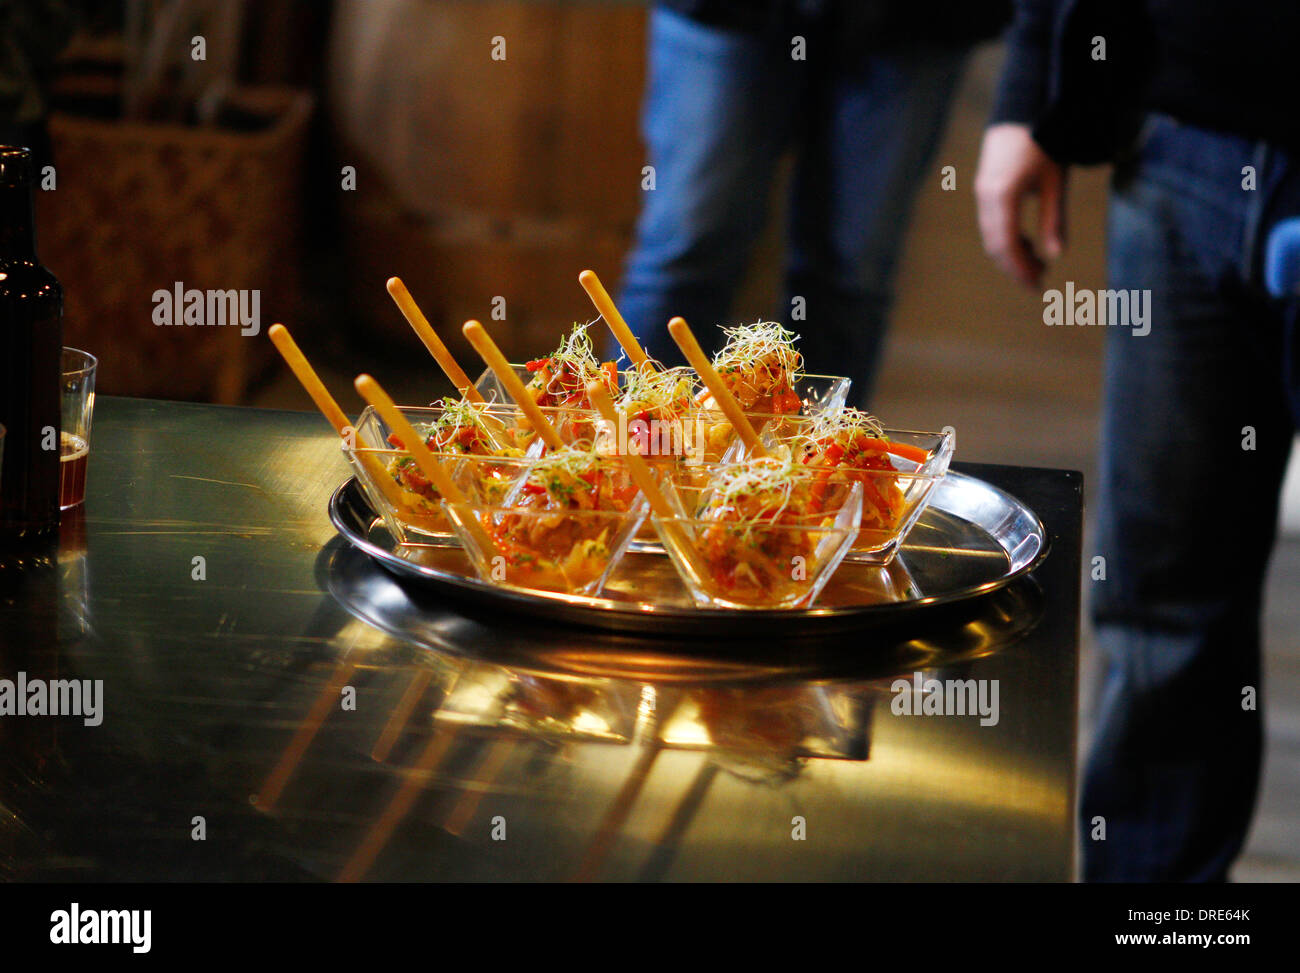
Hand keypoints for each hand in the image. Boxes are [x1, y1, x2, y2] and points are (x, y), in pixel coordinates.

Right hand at [974, 123, 1066, 287]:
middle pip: (995, 245)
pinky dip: (1007, 239)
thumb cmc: (1045, 142)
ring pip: (991, 236)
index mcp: (1003, 196)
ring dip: (1012, 254)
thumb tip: (1056, 255)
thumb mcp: (1055, 182)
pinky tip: (1028, 242)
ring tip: (1037, 263)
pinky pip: (991, 224)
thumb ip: (1054, 219)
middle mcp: (986, 197)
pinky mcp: (984, 189)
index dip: (1020, 269)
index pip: (1007, 244)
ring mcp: (982, 193)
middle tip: (1038, 282)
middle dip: (1015, 267)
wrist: (1023, 107)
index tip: (1037, 285)